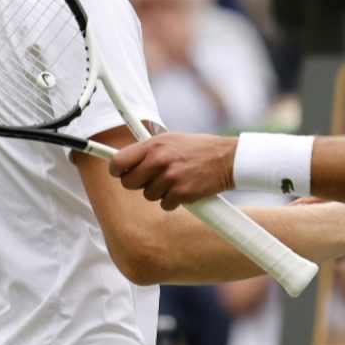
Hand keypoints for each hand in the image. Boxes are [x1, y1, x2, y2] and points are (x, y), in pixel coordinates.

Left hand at [109, 133, 237, 209]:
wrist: (228, 158)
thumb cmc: (200, 148)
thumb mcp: (172, 139)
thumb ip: (151, 149)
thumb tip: (128, 160)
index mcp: (154, 144)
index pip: (119, 161)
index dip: (116, 170)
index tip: (119, 172)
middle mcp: (159, 160)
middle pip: (129, 183)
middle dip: (138, 183)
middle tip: (150, 179)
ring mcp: (170, 178)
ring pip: (148, 195)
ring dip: (159, 192)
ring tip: (175, 180)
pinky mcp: (181, 193)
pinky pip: (165, 205)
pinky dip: (173, 201)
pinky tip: (184, 189)